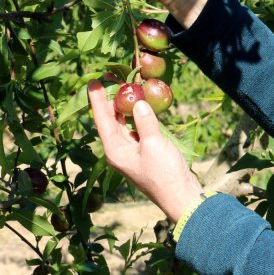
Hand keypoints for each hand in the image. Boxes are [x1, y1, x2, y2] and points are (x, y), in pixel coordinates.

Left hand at [87, 80, 203, 221]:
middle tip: (111, 79)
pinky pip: (137, 130)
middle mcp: (119, 151)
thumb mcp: (153, 144)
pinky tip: (141, 107)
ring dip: (125, 108)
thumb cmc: (164, 173)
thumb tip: (138, 103)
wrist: (180, 196)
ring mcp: (132, 152)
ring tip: (125, 88)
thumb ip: (144, 121)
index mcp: (115, 150)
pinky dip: (138, 117)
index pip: (102, 119)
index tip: (93, 82)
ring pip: (124, 125)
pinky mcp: (145, 153)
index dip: (97, 100)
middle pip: (111, 121)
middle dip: (110, 100)